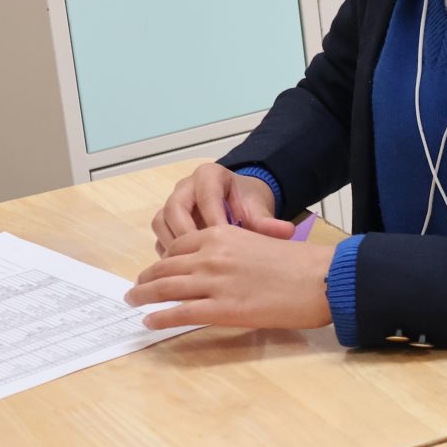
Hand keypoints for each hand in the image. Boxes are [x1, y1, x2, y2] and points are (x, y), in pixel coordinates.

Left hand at [126, 225, 333, 329]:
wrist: (319, 278)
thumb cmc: (299, 263)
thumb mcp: (260, 242)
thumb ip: (234, 250)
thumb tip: (222, 269)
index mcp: (222, 235)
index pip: (179, 246)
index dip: (163, 260)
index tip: (156, 269)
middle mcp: (212, 255)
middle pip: (166, 266)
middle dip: (146, 278)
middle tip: (135, 287)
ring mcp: (215, 283)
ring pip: (166, 288)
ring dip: (144, 296)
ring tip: (133, 302)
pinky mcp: (222, 309)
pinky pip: (180, 313)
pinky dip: (160, 318)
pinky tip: (150, 322)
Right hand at [150, 163, 280, 255]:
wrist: (240, 205)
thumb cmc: (247, 204)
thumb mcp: (259, 210)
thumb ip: (268, 222)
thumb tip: (285, 232)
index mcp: (209, 175)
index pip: (205, 196)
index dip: (213, 220)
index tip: (225, 243)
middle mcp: (185, 186)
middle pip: (174, 208)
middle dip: (187, 235)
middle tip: (202, 258)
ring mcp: (173, 203)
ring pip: (161, 222)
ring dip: (174, 246)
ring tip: (191, 266)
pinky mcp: (166, 222)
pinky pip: (160, 236)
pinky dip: (169, 253)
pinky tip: (185, 270)